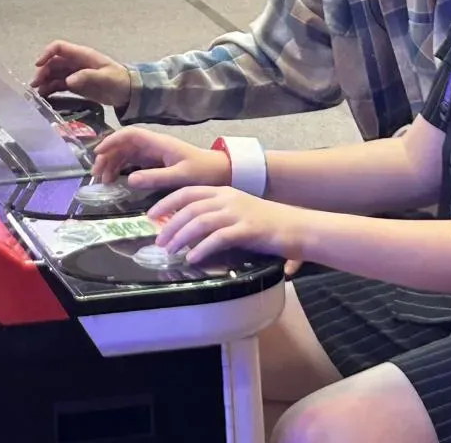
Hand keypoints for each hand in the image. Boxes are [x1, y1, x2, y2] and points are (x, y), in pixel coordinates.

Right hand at [31, 40, 131, 108]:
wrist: (129, 92)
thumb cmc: (119, 81)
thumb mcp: (105, 78)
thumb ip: (87, 77)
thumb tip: (68, 80)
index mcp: (82, 55)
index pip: (59, 48)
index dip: (46, 54)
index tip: (38, 65)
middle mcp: (76, 62)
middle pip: (53, 63)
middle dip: (43, 72)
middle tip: (36, 86)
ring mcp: (75, 74)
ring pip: (54, 74)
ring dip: (44, 81)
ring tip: (37, 94)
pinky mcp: (76, 84)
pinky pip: (59, 84)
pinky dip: (51, 88)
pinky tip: (45, 96)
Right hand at [90, 127, 230, 191]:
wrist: (221, 172)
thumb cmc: (203, 172)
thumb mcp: (180, 176)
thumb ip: (155, 177)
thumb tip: (129, 179)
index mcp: (159, 142)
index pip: (130, 135)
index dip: (112, 141)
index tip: (98, 153)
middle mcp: (153, 145)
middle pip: (124, 144)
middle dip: (108, 155)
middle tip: (96, 174)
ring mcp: (154, 153)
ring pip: (126, 153)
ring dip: (112, 163)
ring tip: (103, 180)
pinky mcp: (156, 162)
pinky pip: (133, 162)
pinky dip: (121, 169)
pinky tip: (115, 180)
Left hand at [148, 185, 304, 263]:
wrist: (298, 227)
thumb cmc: (267, 223)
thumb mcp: (238, 212)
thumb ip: (215, 216)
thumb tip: (188, 232)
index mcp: (223, 191)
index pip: (188, 192)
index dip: (166, 202)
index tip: (152, 215)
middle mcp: (228, 198)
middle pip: (190, 208)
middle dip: (170, 225)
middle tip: (159, 241)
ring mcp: (238, 213)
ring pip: (200, 221)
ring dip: (181, 237)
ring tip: (171, 251)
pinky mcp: (247, 230)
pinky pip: (218, 238)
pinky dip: (202, 249)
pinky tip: (193, 258)